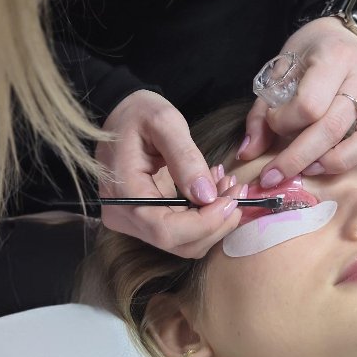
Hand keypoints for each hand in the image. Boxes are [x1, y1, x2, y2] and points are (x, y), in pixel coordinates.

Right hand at [96, 90, 243, 257]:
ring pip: (183, 243)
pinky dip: (204, 218)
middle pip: (178, 243)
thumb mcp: (164, 122)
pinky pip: (180, 232)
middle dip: (216, 222)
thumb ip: (185, 158)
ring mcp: (131, 222)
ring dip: (214, 221)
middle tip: (237, 190)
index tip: (232, 199)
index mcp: (123, 192)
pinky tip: (214, 191)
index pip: (166, 230)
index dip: (205, 224)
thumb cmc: (138, 113)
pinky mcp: (143, 221)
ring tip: (227, 186)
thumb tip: (206, 196)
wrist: (120, 116)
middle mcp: (122, 216)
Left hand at [241, 18, 356, 183]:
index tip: (273, 124)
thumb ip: (263, 112)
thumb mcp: (280, 72)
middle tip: (276, 174)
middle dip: (298, 157)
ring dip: (338, 162)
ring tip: (313, 168)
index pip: (309, 105)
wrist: (343, 36)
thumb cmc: (309, 56)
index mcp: (335, 57)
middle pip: (334, 128)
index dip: (285, 123)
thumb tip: (248, 154)